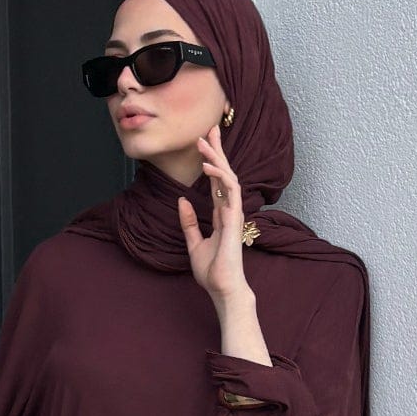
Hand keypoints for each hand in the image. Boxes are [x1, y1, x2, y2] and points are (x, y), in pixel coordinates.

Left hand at [177, 124, 251, 305]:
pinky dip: (219, 176)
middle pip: (225, 172)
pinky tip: (208, 166)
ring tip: (204, 141)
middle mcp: (229, 209)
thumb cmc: (212, 271)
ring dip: (217, 157)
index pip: (217, 181)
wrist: (222, 288)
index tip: (205, 143)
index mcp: (221, 214)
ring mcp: (234, 212)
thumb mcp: (194, 244)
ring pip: (228, 176)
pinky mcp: (234, 218)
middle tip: (210, 128)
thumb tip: (181, 200)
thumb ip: (188, 223)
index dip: (212, 161)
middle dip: (218, 150)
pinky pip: (229, 190)